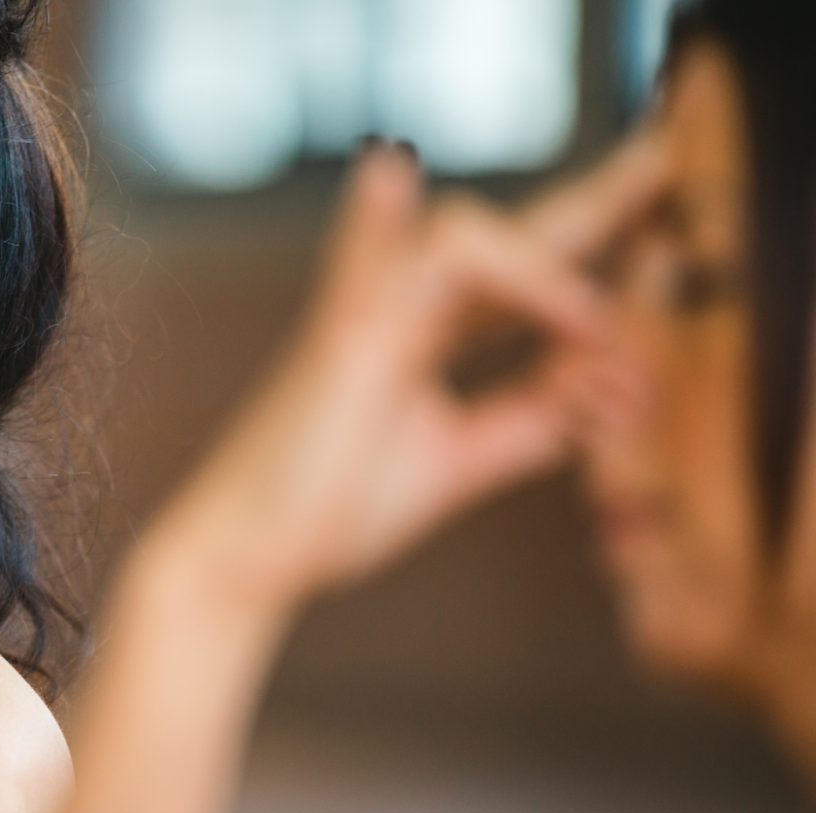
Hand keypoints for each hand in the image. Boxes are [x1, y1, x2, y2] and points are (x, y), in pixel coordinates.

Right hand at [144, 136, 666, 610]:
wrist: (252, 554)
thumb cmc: (329, 506)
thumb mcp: (455, 463)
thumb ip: (525, 423)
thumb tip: (609, 391)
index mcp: (423, 336)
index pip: (520, 274)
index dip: (589, 251)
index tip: (658, 247)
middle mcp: (399, 311)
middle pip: (507, 232)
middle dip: (594, 199)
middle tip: (664, 156)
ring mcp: (368, 318)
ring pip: (466, 234)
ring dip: (546, 264)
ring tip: (599, 322)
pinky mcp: (345, 341)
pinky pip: (413, 265)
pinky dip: (501, 270)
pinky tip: (570, 306)